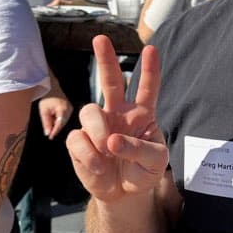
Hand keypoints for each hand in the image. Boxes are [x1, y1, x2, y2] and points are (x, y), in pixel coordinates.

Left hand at [39, 94, 73, 138]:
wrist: (51, 87)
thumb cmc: (46, 98)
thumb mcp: (43, 111)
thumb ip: (46, 122)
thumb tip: (48, 133)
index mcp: (63, 109)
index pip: (60, 124)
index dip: (55, 131)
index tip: (50, 137)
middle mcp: (69, 109)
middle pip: (63, 123)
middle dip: (56, 129)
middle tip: (49, 135)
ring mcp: (71, 108)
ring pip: (64, 121)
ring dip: (58, 125)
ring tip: (50, 126)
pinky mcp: (70, 108)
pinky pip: (65, 118)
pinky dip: (59, 121)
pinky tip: (53, 121)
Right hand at [66, 36, 167, 202]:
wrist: (125, 193)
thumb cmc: (143, 170)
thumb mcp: (155, 161)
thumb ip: (140, 148)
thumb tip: (111, 140)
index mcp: (142, 113)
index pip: (148, 87)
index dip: (150, 69)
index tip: (151, 49)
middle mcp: (118, 113)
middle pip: (110, 81)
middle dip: (105, 59)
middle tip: (100, 39)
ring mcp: (97, 126)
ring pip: (89, 110)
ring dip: (97, 129)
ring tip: (106, 149)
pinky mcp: (80, 143)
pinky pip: (76, 139)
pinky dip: (88, 155)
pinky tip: (99, 166)